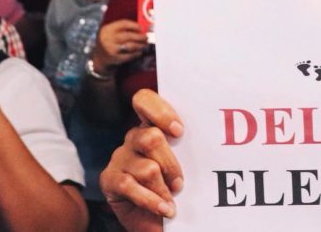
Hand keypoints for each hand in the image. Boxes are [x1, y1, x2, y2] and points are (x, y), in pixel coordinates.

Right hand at [93, 19, 148, 73]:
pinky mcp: (115, 58)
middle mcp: (108, 38)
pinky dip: (136, 53)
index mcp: (107, 29)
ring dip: (140, 45)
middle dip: (139, 37)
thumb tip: (141, 28)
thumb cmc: (109, 41)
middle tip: (146, 37)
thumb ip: (123, 28)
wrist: (99, 57)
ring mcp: (111, 49)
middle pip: (128, 36)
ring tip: (144, 45)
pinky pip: (129, 55)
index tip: (141, 27)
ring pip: (130, 46)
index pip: (123, 24)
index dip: (134, 25)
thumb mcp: (111, 32)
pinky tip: (139, 52)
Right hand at [101, 90, 184, 228]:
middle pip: (151, 137)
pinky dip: (152, 201)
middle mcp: (133, 138)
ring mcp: (120, 157)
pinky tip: (165, 209)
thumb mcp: (184, 166)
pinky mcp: (109, 179)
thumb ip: (187, 150)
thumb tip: (211, 141)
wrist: (155, 220)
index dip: (160, 111)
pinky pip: (130, 186)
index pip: (144, 100)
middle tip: (180, 183)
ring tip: (172, 199)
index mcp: (151, 127)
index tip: (179, 132)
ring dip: (163, 188)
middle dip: (171, 164)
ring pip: (147, 167)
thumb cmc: (173, 188)